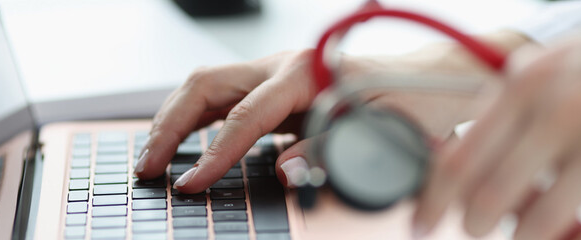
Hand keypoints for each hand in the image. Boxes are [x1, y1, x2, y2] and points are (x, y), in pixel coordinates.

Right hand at [135, 30, 526, 193]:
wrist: (431, 77)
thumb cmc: (413, 100)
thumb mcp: (381, 130)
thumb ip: (328, 150)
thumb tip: (282, 171)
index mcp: (307, 72)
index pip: (244, 116)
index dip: (213, 154)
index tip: (190, 184)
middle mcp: (283, 64)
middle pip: (205, 86)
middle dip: (170, 127)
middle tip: (148, 168)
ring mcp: (275, 69)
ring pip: (205, 86)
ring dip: (172, 120)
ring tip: (152, 157)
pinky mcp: (274, 82)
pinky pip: (220, 96)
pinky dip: (194, 119)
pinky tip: (183, 142)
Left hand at [413, 34, 580, 239]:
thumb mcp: (538, 74)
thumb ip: (498, 115)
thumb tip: (448, 164)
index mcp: (523, 88)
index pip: (459, 159)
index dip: (433, 201)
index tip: (419, 223)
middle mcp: (557, 115)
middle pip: (489, 198)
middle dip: (475, 222)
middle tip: (477, 223)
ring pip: (537, 223)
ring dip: (522, 235)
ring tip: (525, 227)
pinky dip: (572, 239)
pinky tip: (571, 232)